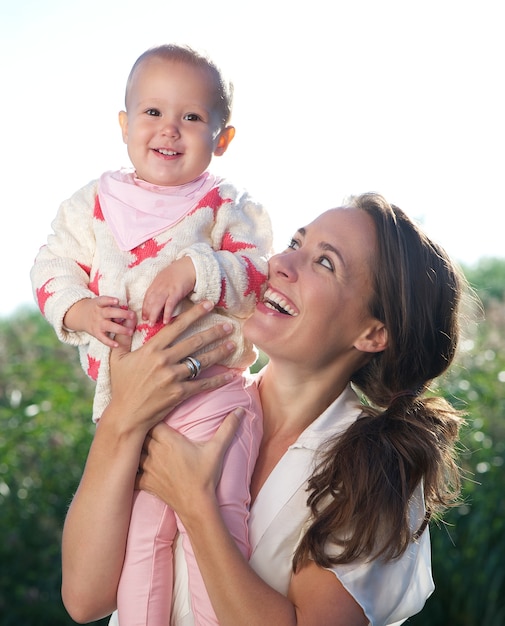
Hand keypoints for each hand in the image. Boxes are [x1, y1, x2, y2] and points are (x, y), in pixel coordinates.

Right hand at [63, 296, 134, 347]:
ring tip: (130, 332)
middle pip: (109, 313)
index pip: (103, 300)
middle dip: (121, 314)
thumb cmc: (98, 308)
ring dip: (120, 329)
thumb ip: (113, 307)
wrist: (81, 315)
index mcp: (99, 304)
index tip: (117, 301)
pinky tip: (117, 345)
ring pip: (108, 326)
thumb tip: (129, 313)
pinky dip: (109, 342)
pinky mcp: (96, 333)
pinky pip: (103, 339)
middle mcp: (98, 313)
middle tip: (132, 315)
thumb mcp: (102, 303)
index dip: (109, 301)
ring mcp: (97, 324)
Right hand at [107, 301, 236, 433]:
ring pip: (201, 361)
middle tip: (229, 325)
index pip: (177, 326)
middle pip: (195, 342)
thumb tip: (126, 316)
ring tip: (232, 344)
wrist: (127, 414)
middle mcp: (164, 360)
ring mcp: (173, 377)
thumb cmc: (122, 386)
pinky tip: (230, 375)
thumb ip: (122, 336)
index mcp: (151, 349)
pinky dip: (218, 380)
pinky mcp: (179, 393)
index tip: (208, 304)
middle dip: (214, 332)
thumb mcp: (117, 358)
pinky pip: (203, 384)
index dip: (194, 313)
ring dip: (219, 352)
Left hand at [136, 408, 243, 514]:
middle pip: (139, 433)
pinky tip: (130, 465)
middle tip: (143, 423)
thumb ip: (228, 427)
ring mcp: (147, 468)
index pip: (151, 419)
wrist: (197, 504)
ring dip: (133, 447)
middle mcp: (154, 451)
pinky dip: (129, 468)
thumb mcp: (217, 449)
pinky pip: (129, 472)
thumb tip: (241, 410)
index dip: (150, 415)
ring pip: (131, 451)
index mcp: (168, 440)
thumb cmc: (206, 475)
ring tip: (134, 442)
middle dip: (141, 428)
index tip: (154, 412)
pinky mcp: (144, 482)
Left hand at [142, 257, 196, 325]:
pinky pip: (169, 305)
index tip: (143, 315)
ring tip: (152, 324)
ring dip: (153, 315)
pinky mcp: (176, 292)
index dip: (144, 306)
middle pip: (150, 301)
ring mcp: (167, 289)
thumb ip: (160, 286)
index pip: (147, 296)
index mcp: (156, 283)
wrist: (189, 266)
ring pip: (157, 304)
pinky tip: (165, 321)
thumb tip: (157, 296)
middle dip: (147, 312)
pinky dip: (167, 313)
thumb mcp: (165, 277)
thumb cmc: (179, 272)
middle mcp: (159, 286)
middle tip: (146, 322)